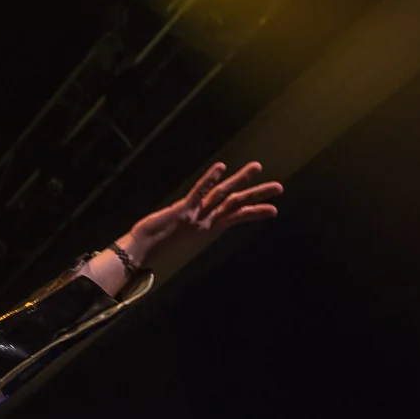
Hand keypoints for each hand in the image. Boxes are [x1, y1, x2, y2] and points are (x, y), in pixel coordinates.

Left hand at [117, 160, 281, 268]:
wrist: (140, 251)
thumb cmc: (156, 243)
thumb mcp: (178, 233)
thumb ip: (188, 225)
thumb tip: (192, 219)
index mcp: (206, 227)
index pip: (235, 217)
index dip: (254, 213)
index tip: (273, 209)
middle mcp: (204, 222)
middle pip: (235, 204)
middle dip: (257, 195)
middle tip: (279, 187)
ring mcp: (195, 216)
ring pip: (222, 195)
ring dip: (239, 180)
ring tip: (256, 167)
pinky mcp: (182, 211)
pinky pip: (199, 192)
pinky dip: (209, 179)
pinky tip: (221, 167)